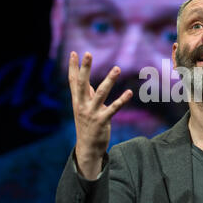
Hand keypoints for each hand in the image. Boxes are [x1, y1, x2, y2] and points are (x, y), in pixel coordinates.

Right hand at [68, 51, 132, 178]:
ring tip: (117, 68)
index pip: (73, 81)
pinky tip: (129, 93)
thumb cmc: (87, 126)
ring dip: (109, 80)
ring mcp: (91, 113)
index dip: (73, 67)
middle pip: (82, 83)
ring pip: (101, 93)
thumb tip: (88, 83)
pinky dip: (121, 100)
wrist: (87, 149)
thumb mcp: (83, 109)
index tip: (73, 53)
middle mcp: (82, 105)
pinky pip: (113, 108)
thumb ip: (85, 96)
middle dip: (85, 68)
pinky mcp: (102, 121)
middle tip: (88, 53)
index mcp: (77, 101)